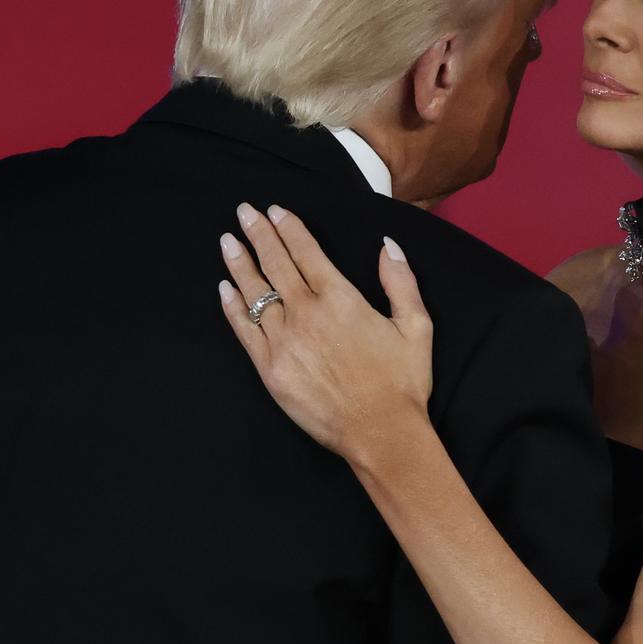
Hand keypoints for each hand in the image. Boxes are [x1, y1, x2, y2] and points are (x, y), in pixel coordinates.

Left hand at [218, 202, 433, 461]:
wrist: (380, 432)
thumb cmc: (401, 382)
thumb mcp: (416, 326)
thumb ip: (400, 281)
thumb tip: (387, 246)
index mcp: (340, 299)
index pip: (306, 251)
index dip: (288, 228)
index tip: (273, 210)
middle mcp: (306, 314)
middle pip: (275, 264)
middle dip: (258, 234)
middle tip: (243, 212)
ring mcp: (283, 342)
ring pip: (255, 293)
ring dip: (239, 264)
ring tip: (228, 241)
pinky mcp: (270, 369)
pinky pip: (245, 330)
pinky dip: (233, 306)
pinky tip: (225, 288)